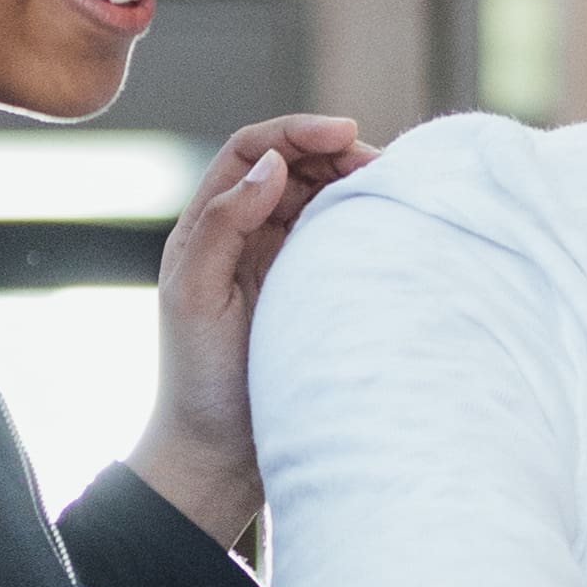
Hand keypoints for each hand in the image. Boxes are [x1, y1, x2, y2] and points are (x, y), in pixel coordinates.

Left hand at [131, 111, 377, 542]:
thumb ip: (223, 224)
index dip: (296, 131)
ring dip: (352, 180)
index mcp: (207, 227)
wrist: (219, 454)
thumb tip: (272, 165)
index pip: (251, 152)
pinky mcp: (309, 290)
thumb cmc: (199, 380)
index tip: (344, 132)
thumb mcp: (195, 296)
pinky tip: (388, 221)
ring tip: (391, 186)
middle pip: (292, 165)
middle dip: (333, 150)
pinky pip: (338, 238)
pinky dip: (362, 218)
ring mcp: (278, 261)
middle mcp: (242, 235)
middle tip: (379, 164)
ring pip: (319, 197)